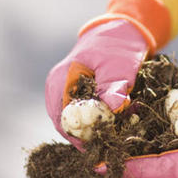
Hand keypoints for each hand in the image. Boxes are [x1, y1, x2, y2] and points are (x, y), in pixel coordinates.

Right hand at [45, 19, 148, 144]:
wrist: (120, 30)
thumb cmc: (118, 46)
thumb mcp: (120, 65)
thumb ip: (114, 87)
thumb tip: (112, 108)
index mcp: (60, 81)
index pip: (63, 121)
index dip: (82, 138)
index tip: (104, 146)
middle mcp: (56, 88)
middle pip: (67, 125)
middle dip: (89, 136)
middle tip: (113, 143)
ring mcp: (63, 91)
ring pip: (74, 122)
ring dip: (94, 129)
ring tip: (117, 132)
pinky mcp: (74, 94)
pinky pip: (81, 114)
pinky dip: (97, 121)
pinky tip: (115, 122)